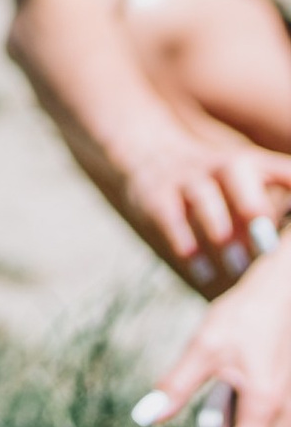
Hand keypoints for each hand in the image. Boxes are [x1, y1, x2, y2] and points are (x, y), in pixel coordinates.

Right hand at [109, 104, 290, 296]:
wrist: (149, 156)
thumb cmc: (217, 186)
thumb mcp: (249, 181)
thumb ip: (278, 201)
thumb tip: (286, 253)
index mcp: (249, 165)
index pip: (278, 169)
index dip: (288, 181)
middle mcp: (217, 166)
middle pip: (236, 170)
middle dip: (252, 205)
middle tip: (266, 245)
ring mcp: (185, 178)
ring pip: (202, 195)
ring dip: (220, 231)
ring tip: (236, 266)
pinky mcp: (156, 196)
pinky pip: (169, 216)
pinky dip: (185, 243)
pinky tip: (202, 270)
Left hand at [140, 227, 290, 424]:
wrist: (279, 293)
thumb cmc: (242, 316)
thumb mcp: (203, 346)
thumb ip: (176, 386)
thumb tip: (146, 417)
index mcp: (263, 406)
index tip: (200, 417)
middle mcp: (283, 414)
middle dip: (221, 422)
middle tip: (216, 391)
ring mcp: (288, 408)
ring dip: (234, 418)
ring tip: (226, 384)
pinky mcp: (286, 402)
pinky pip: (263, 420)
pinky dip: (245, 412)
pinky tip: (237, 385)